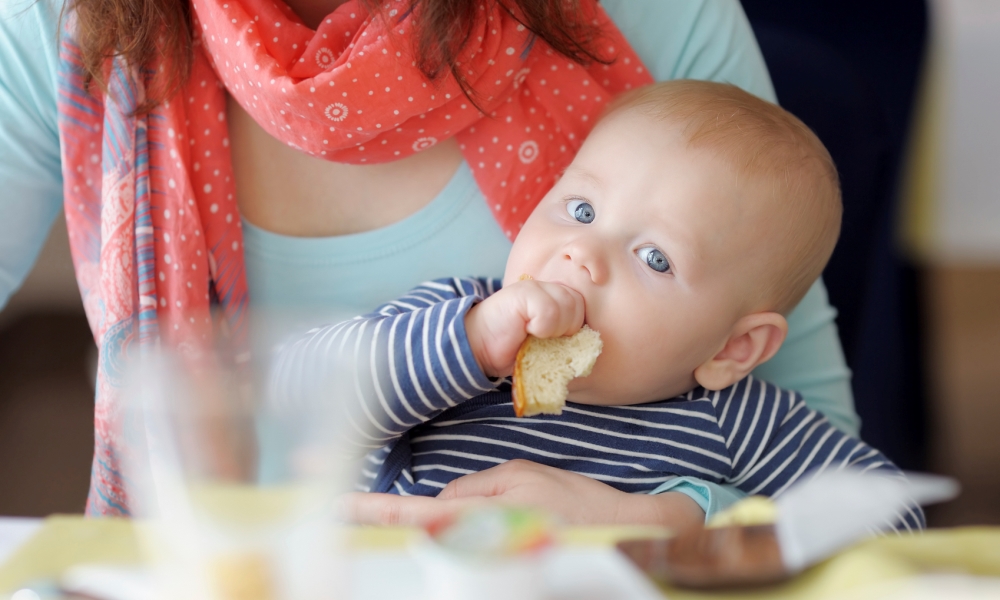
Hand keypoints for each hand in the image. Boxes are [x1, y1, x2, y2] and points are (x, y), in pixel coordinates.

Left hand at [343, 460, 704, 529]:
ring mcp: (488, 558)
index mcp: (475, 518)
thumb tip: (441, 507)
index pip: (410, 514)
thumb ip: (471, 493)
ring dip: (460, 526)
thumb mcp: (519, 479)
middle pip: (426, 530)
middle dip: (409, 519)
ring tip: (517, 516)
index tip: (333, 508)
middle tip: (411, 510)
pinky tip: (519, 527)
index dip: (370, 511)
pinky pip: (474, 546)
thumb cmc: (574, 503)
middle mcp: (474, 544)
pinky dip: (476, 535)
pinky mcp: (503, 565)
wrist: (624, 535)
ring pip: (451, 537)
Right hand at [465, 279, 584, 377]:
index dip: (573, 328)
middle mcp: (546, 287)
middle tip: (542, 337)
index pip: (582, 308)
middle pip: (579, 306)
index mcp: (554, 297)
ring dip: (553, 329)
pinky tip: (525, 329)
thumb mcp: (545, 342)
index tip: (554, 339)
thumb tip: (589, 348)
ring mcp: (534, 287)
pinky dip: (541, 328)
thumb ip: (565, 336)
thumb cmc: (511, 348)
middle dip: (566, 329)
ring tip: (533, 333)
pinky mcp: (523, 293)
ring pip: (568, 308)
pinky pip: (549, 313)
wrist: (476, 346)